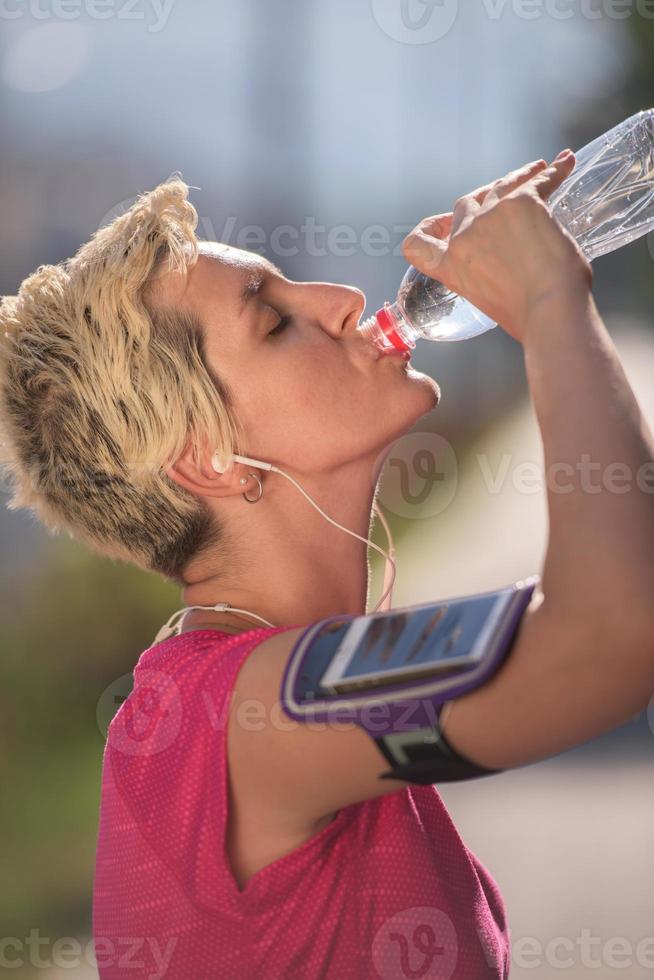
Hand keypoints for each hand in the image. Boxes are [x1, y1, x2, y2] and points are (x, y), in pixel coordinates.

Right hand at [401, 152, 592, 343]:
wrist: (550, 310)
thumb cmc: (528, 316)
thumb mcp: (489, 300)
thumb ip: (486, 276)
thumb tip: (511, 267)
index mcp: (450, 268)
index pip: (417, 243)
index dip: (430, 229)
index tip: (443, 223)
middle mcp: (464, 237)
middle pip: (467, 204)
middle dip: (485, 197)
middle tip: (508, 194)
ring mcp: (491, 216)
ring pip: (502, 184)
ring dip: (520, 175)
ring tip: (539, 169)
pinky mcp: (522, 202)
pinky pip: (540, 180)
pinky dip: (555, 171)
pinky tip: (564, 164)